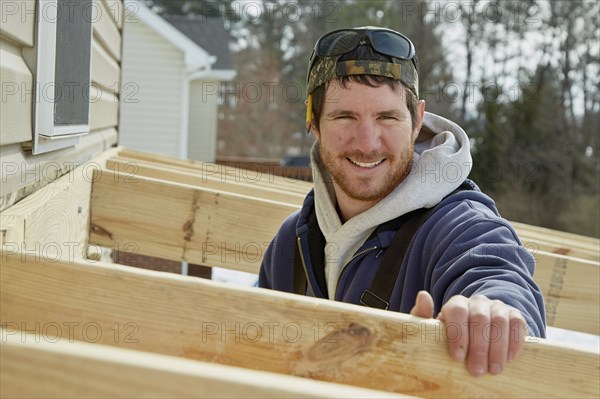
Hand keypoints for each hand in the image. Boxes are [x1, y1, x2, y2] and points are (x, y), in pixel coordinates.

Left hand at [410, 291, 526, 375]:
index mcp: (456, 304)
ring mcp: (497, 307)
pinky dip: (514, 342)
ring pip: (500, 322)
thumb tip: (423, 296)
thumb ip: (422, 315)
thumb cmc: (451, 334)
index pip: (457, 311)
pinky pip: (518, 324)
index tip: (457, 357)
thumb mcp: (433, 328)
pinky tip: (509, 359)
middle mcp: (477, 302)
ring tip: (493, 370)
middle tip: (476, 371)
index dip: (458, 335)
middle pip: (479, 319)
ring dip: (497, 349)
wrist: (476, 332)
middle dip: (478, 348)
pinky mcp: (514, 315)